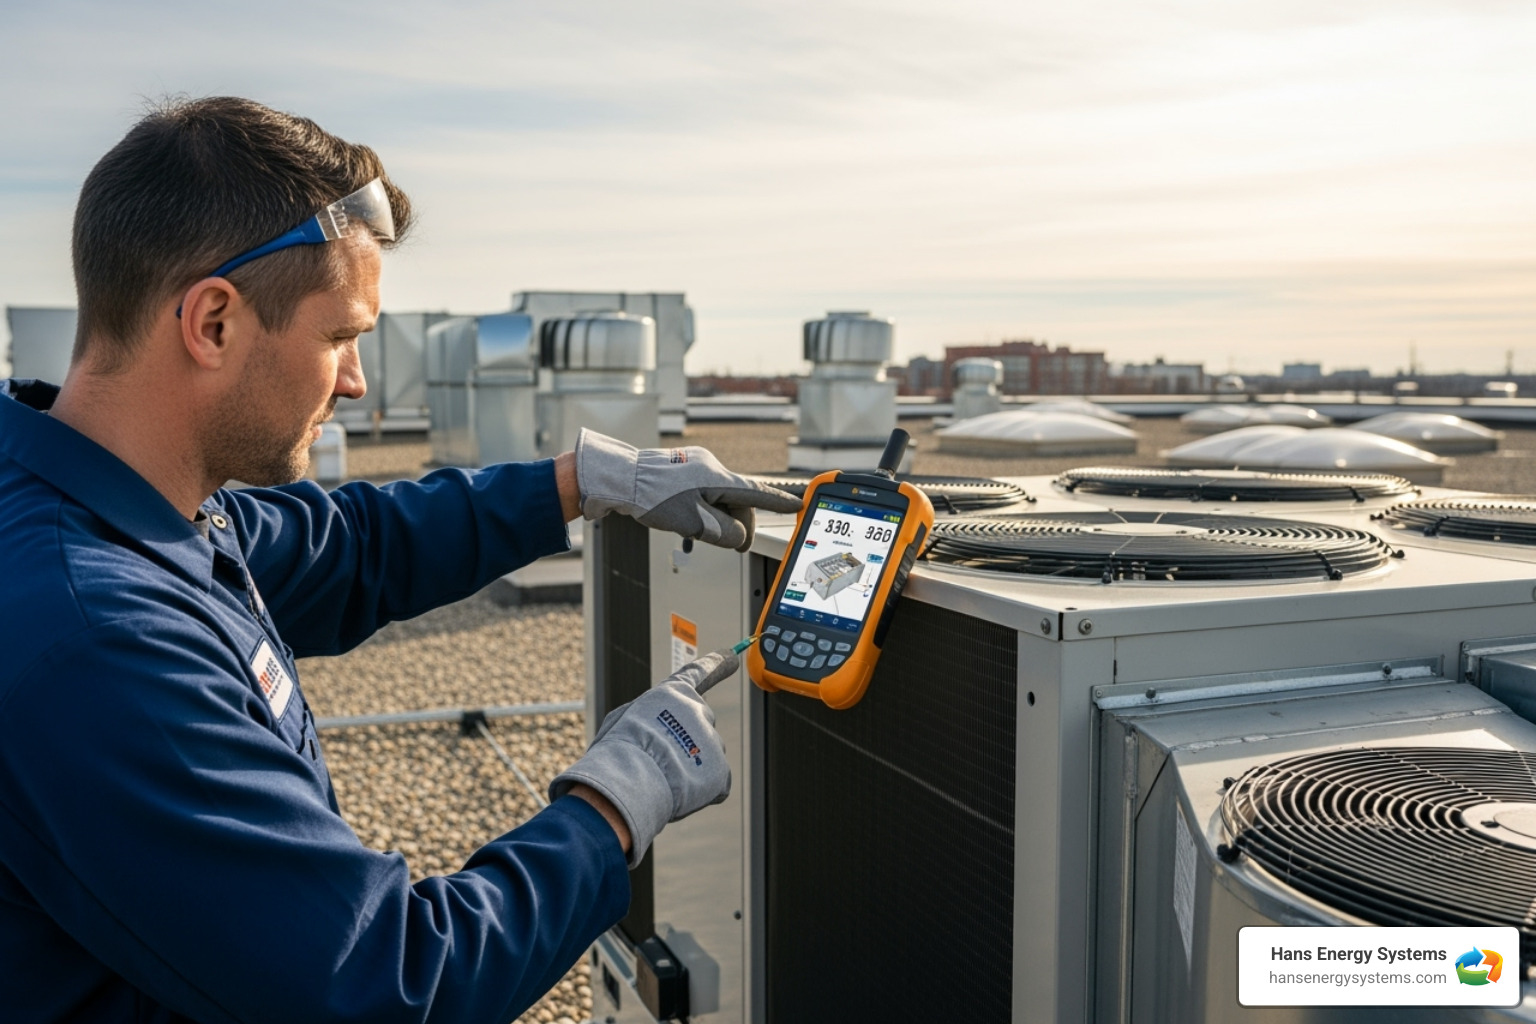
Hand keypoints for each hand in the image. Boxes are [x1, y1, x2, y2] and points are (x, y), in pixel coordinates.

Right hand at [549, 651, 739, 867]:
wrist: (629, 779)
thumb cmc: (617, 750)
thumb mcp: (622, 719)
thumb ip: (649, 716)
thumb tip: (661, 731)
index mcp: (672, 694)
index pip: (698, 673)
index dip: (716, 664)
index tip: (734, 656)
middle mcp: (698, 711)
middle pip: (698, 726)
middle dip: (685, 741)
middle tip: (659, 759)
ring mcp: (711, 740)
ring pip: (705, 756)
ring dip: (689, 768)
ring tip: (662, 779)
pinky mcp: (720, 771)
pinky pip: (714, 784)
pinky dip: (699, 792)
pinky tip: (678, 794)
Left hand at [574, 429, 801, 550]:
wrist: (618, 480)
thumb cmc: (650, 498)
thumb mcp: (693, 524)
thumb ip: (724, 533)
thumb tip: (738, 536)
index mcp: (717, 477)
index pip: (757, 493)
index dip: (780, 502)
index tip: (799, 505)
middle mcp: (710, 467)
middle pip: (738, 501)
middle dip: (736, 524)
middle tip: (731, 546)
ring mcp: (695, 466)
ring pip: (720, 498)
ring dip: (716, 517)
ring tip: (694, 529)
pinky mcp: (683, 470)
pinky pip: (704, 493)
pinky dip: (703, 509)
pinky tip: (686, 518)